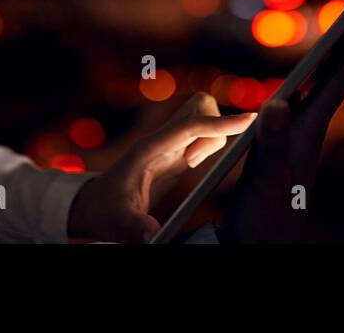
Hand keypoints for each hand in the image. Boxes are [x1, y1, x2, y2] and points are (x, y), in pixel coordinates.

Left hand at [67, 92, 255, 242]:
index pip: (191, 126)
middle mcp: (161, 140)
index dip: (221, 123)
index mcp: (149, 148)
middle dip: (214, 126)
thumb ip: (135, 226)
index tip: (250, 119)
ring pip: (202, 119)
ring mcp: (169, 145)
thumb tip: (152, 235)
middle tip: (195, 162)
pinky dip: (209, 144)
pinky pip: (200, 136)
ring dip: (211, 138)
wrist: (92, 205)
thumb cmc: (103, 210)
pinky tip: (195, 165)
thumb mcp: (117, 221)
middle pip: (199, 108)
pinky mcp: (174, 155)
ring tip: (191, 167)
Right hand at [219, 0, 343, 242]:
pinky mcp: (286, 141)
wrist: (261, 244)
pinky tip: (313, 71)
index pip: (340, 71)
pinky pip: (307, 96)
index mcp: (311, 127)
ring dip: (338, 50)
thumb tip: (278, 104)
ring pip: (325, 82)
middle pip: (339, 70)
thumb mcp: (266, 177)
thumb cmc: (265, 214)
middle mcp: (312, 125)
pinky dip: (315, 73)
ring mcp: (300, 133)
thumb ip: (271, 140)